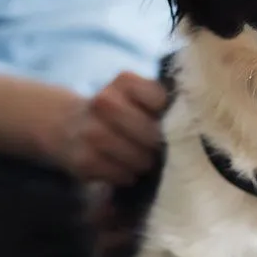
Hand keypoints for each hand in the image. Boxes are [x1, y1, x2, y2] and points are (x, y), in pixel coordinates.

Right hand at [48, 71, 167, 183]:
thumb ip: (160, 102)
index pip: (160, 99)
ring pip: (137, 157)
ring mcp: (91, 132)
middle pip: (151, 132)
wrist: (67, 123)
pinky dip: (127, 175)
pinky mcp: (83, 160)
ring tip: (141, 160)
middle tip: (156, 147)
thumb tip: (189, 123)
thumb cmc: (118, 111)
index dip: (167, 114)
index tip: (164, 119)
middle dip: (157, 144)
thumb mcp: (135, 94)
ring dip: (143, 162)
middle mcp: (104, 101)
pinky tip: (124, 169)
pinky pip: (120, 175)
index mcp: (124, 81)